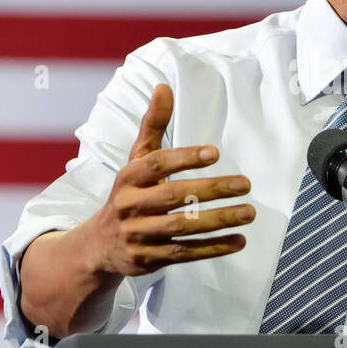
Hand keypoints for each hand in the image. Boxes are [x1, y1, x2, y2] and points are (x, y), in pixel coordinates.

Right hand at [88, 83, 254, 277]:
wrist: (97, 246)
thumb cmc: (127, 194)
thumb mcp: (136, 161)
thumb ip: (153, 126)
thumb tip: (164, 87)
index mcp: (127, 178)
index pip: (156, 164)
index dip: (184, 158)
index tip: (215, 153)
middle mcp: (129, 206)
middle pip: (174, 196)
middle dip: (212, 190)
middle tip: (246, 184)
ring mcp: (138, 235)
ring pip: (182, 227)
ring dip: (219, 220)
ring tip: (249, 212)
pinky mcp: (148, 259)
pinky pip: (185, 253)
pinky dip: (213, 248)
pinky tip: (239, 240)